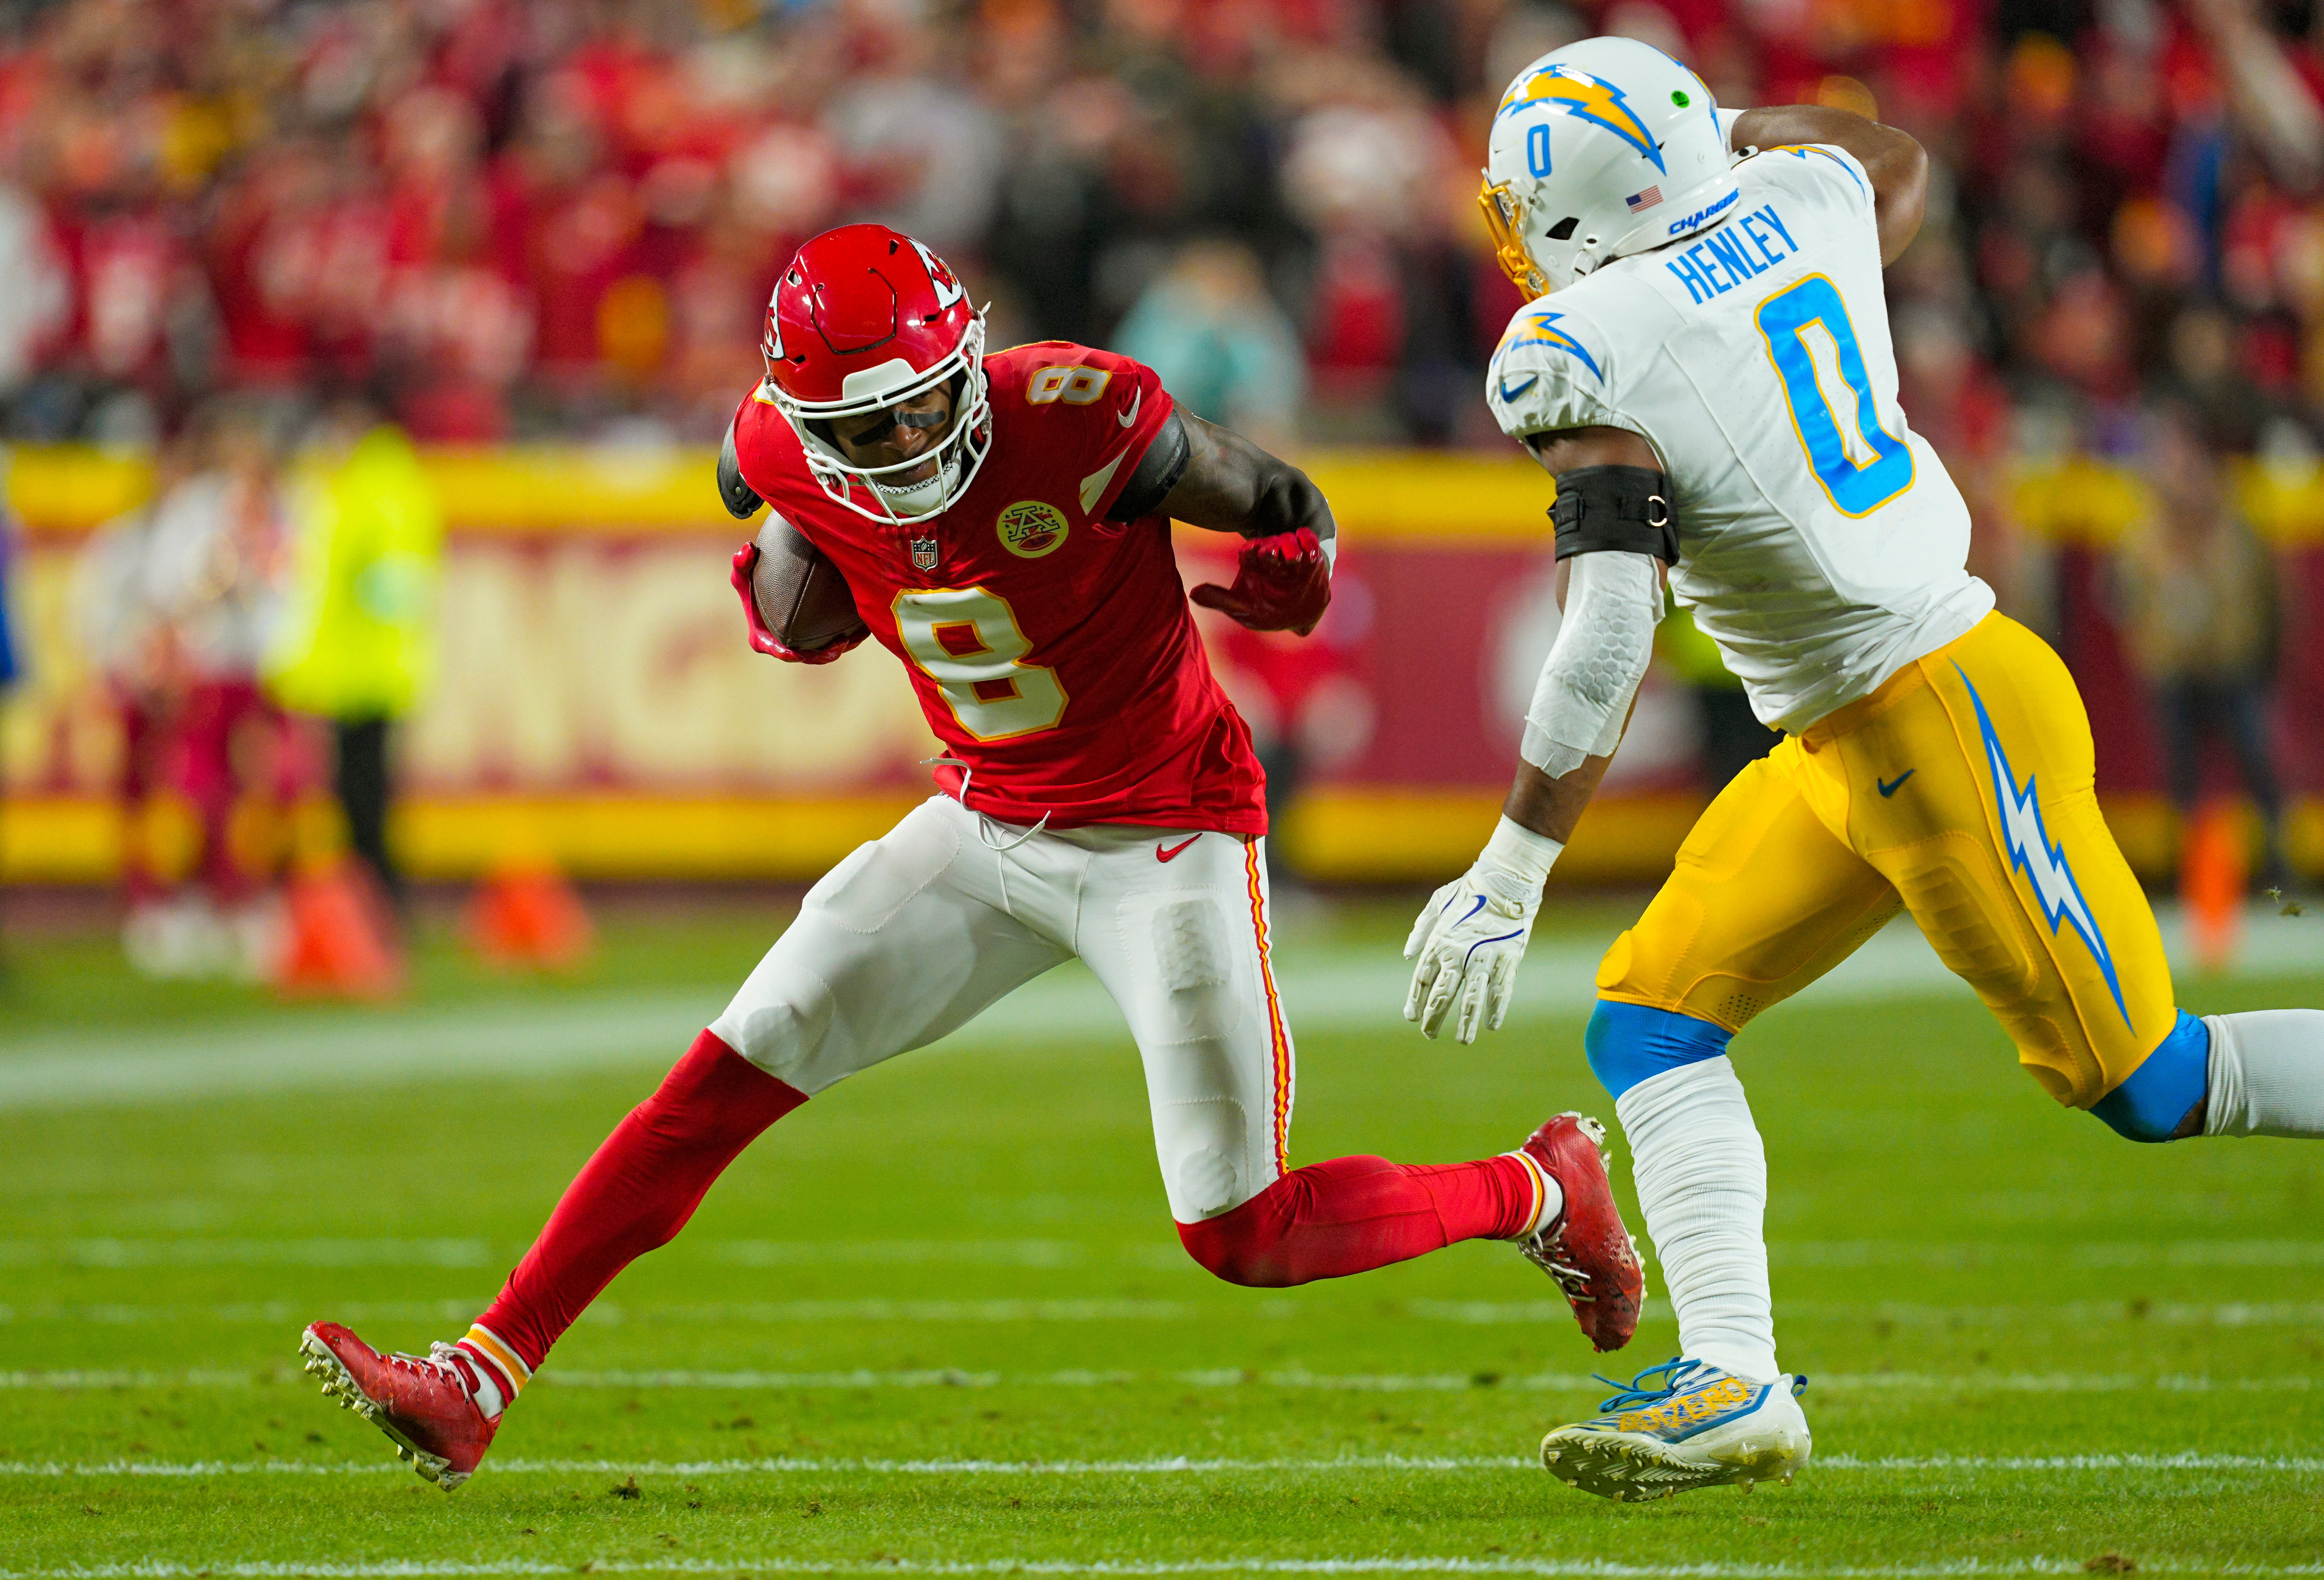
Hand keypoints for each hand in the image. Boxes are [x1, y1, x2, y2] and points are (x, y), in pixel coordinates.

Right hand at [729, 544, 859, 664]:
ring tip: (852, 638)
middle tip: (838, 645)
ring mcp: (801, 642)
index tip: (796, 653)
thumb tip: (747, 549)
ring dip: (838, 647)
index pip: (776, 650)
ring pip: (823, 650)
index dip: (787, 654)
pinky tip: (862, 628)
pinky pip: (833, 638)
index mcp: (763, 638)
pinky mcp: (816, 636)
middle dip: (821, 655)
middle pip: (806, 655)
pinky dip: (848, 636)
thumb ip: (741, 563)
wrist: (770, 581)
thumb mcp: (742, 573)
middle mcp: (783, 645)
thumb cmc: (752, 580)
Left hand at [1190, 527, 1330, 634]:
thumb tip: (1193, 592)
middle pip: (1269, 542)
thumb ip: (1220, 599)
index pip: (1249, 551)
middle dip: (1271, 546)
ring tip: (1293, 560)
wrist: (1298, 618)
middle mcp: (1271, 557)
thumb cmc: (1267, 612)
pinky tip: (1309, 556)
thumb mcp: (1243, 609)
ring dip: (1290, 546)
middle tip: (1272, 554)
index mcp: (1252, 565)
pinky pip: (1309, 540)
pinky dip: (1308, 542)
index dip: (1251, 551)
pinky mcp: (1311, 557)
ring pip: (1288, 539)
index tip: (1254, 555)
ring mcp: (1291, 556)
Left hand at [1403, 824, 1559, 1041]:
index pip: (1423, 980)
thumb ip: (1421, 930)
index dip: (1416, 1001)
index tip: (1411, 1018)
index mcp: (1439, 942)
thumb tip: (1408, 954)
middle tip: (1428, 1035)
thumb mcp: (1437, 904)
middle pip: (1442, 994)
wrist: (1503, 881)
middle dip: (1434, 1018)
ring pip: (1471, 998)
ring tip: (1462, 1041)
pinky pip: (1500, 989)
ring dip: (1465, 1022)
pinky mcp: (1507, 959)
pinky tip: (1492, 1024)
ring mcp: (1483, 958)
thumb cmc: (1468, 890)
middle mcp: (1458, 954)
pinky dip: (1496, 1008)